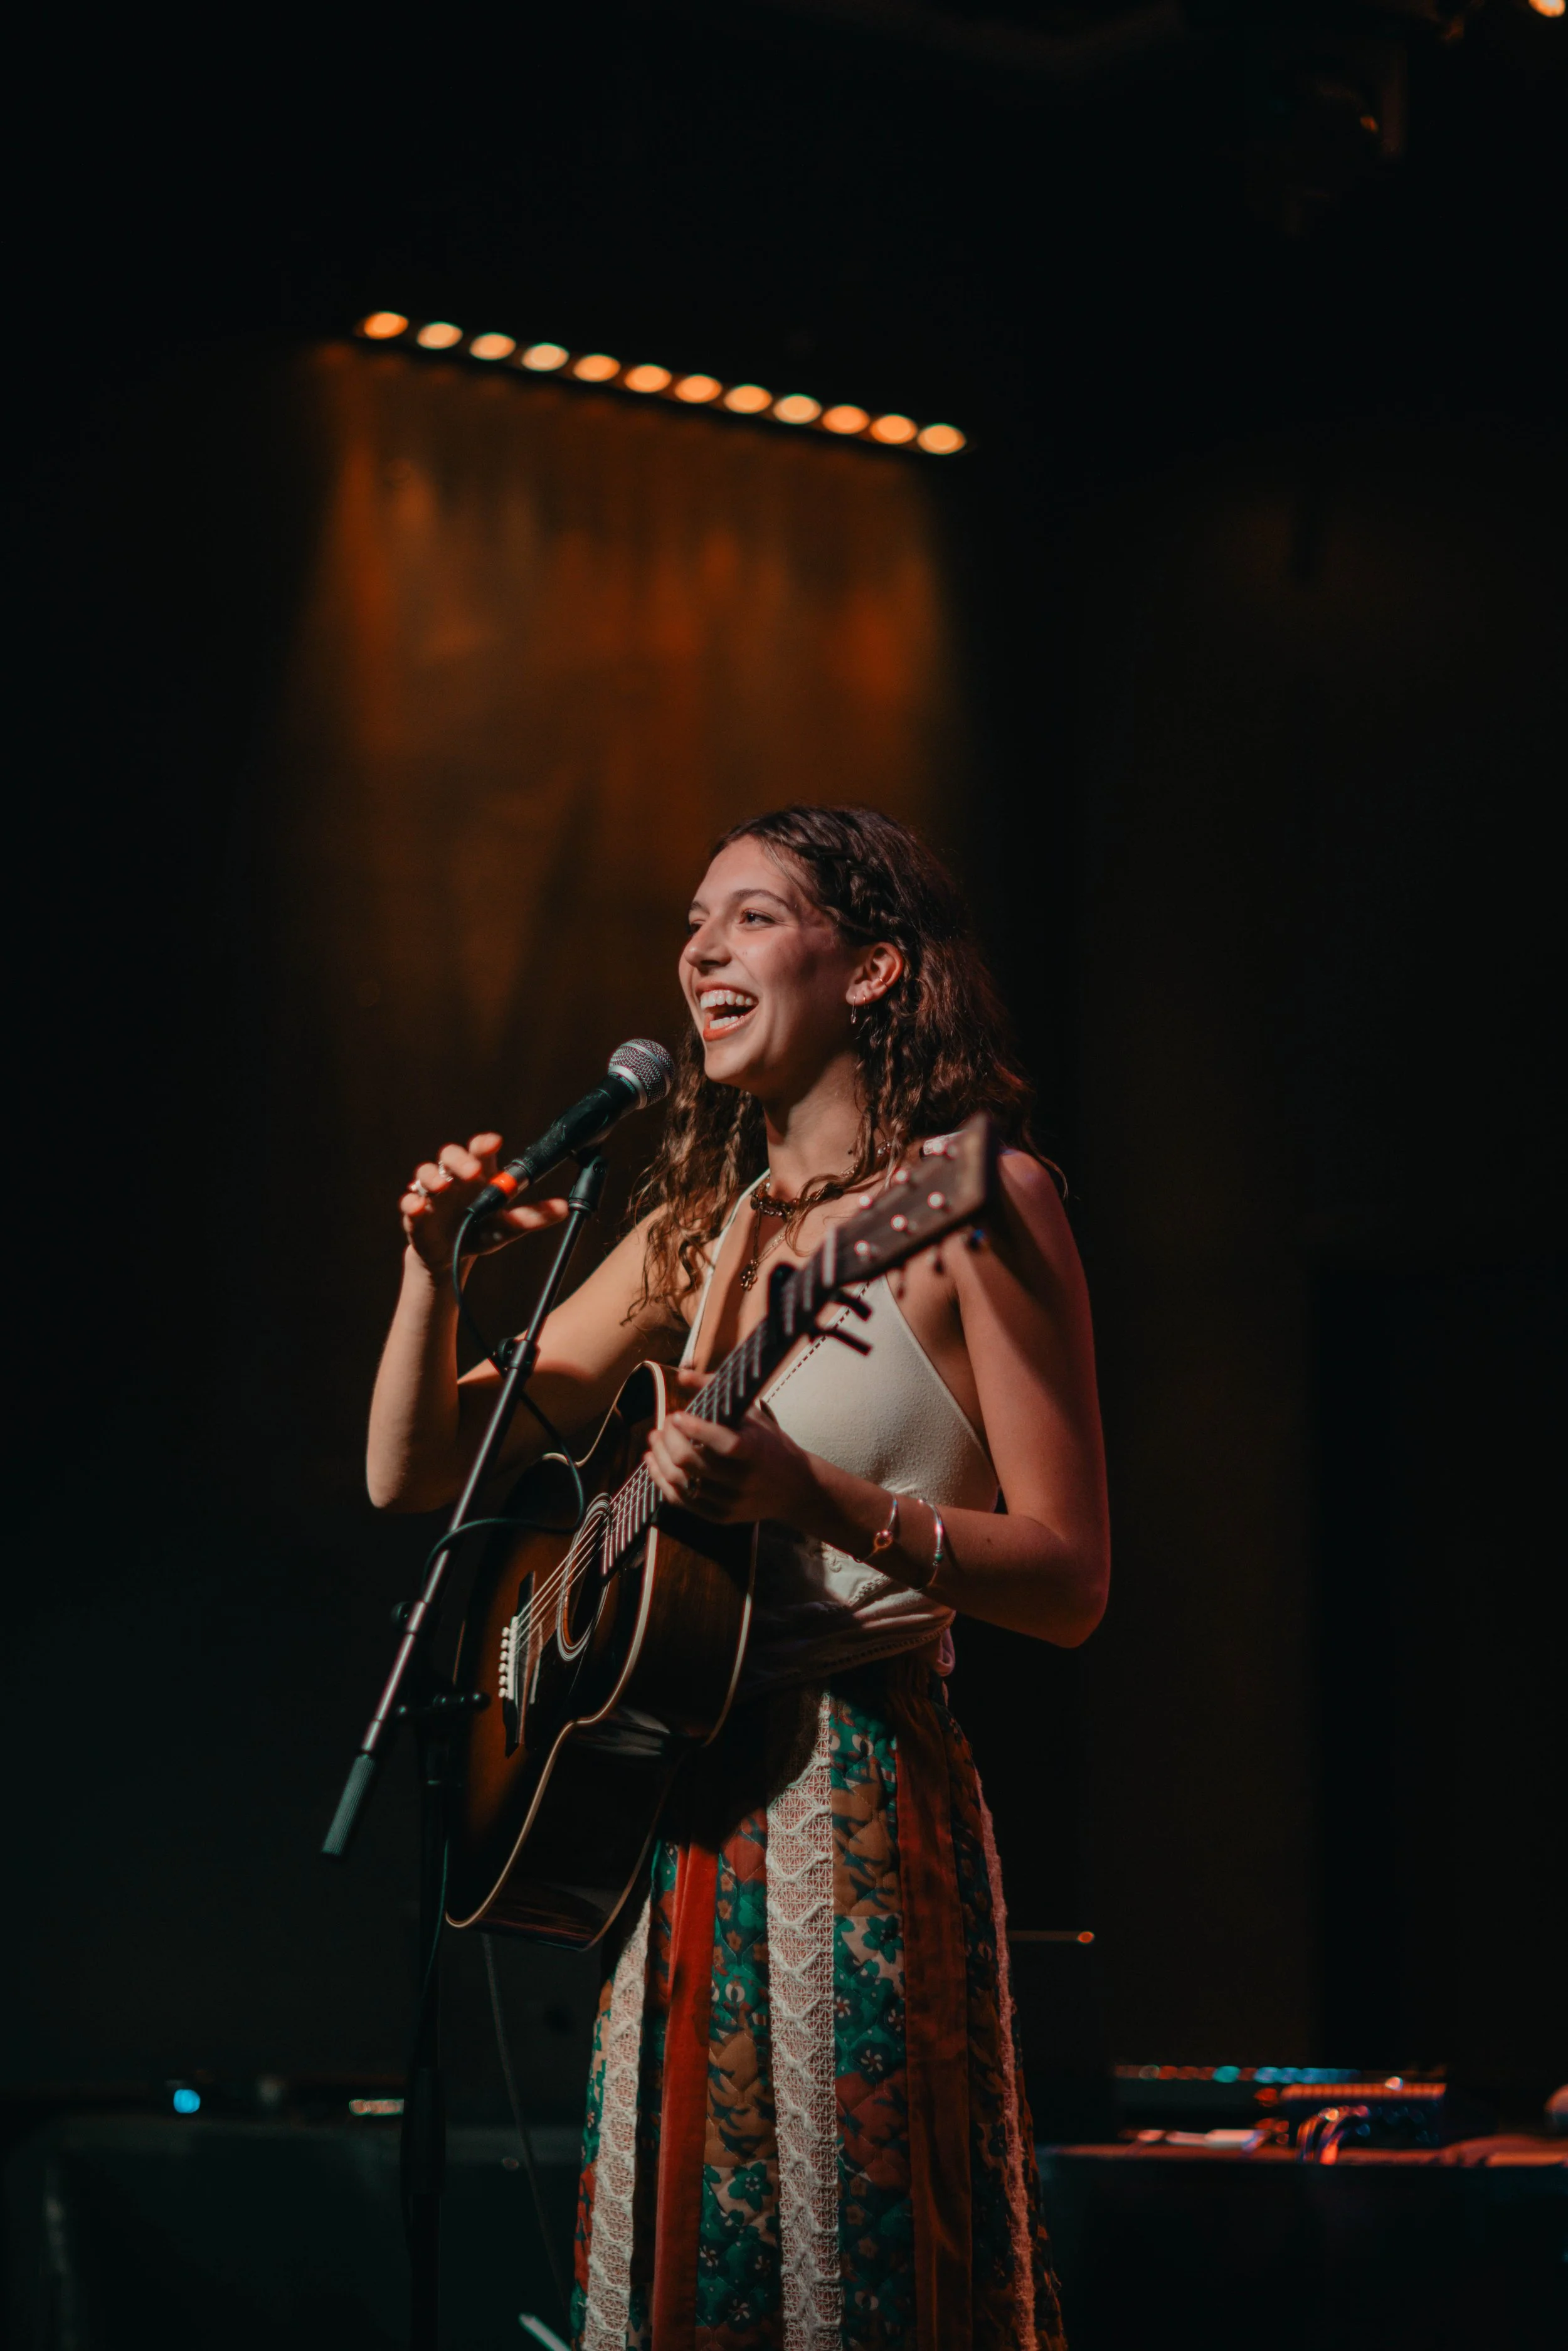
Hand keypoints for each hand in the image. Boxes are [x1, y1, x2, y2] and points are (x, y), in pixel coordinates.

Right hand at [399, 1132, 568, 1271]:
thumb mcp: (508, 1226)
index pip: (480, 1150)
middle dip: (459, 1159)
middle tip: (473, 1171)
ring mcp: (432, 1193)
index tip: (494, 1142)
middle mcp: (454, 1177)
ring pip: (425, 1172)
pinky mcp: (414, 1213)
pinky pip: (408, 1201)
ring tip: (443, 1187)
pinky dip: (411, 1202)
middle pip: (450, 1154)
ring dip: (433, 1177)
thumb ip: (533, 1216)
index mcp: (479, 1174)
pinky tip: (419, 1207)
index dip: (484, 1143)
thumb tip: (565, 1208)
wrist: (452, 1258)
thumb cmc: (482, 1231)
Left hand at [644, 1370, 817, 1527]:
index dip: (696, 1428)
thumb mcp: (752, 1415)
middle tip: (665, 1423)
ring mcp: (730, 1502)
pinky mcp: (719, 1516)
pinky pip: (680, 1501)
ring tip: (655, 1437)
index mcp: (756, 1452)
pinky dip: (661, 1479)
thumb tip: (682, 1375)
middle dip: (669, 1439)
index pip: (724, 1444)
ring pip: (680, 1482)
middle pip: (691, 1462)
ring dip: (659, 1457)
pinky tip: (653, 1461)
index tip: (678, 1414)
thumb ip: (716, 1391)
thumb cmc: (769, 1443)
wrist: (794, 1488)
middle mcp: (743, 1481)